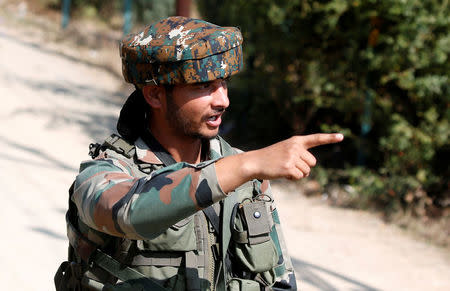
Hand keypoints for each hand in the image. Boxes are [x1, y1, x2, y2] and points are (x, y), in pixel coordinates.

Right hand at [216, 133, 343, 192]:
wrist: (254, 162)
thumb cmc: (270, 158)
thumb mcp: (285, 149)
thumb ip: (298, 153)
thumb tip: (308, 169)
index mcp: (296, 141)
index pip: (316, 138)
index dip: (330, 138)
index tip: (342, 136)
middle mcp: (296, 147)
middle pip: (312, 163)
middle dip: (303, 167)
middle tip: (288, 165)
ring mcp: (292, 157)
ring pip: (306, 171)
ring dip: (297, 174)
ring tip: (283, 168)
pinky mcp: (288, 167)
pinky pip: (299, 177)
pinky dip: (292, 178)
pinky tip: (282, 173)